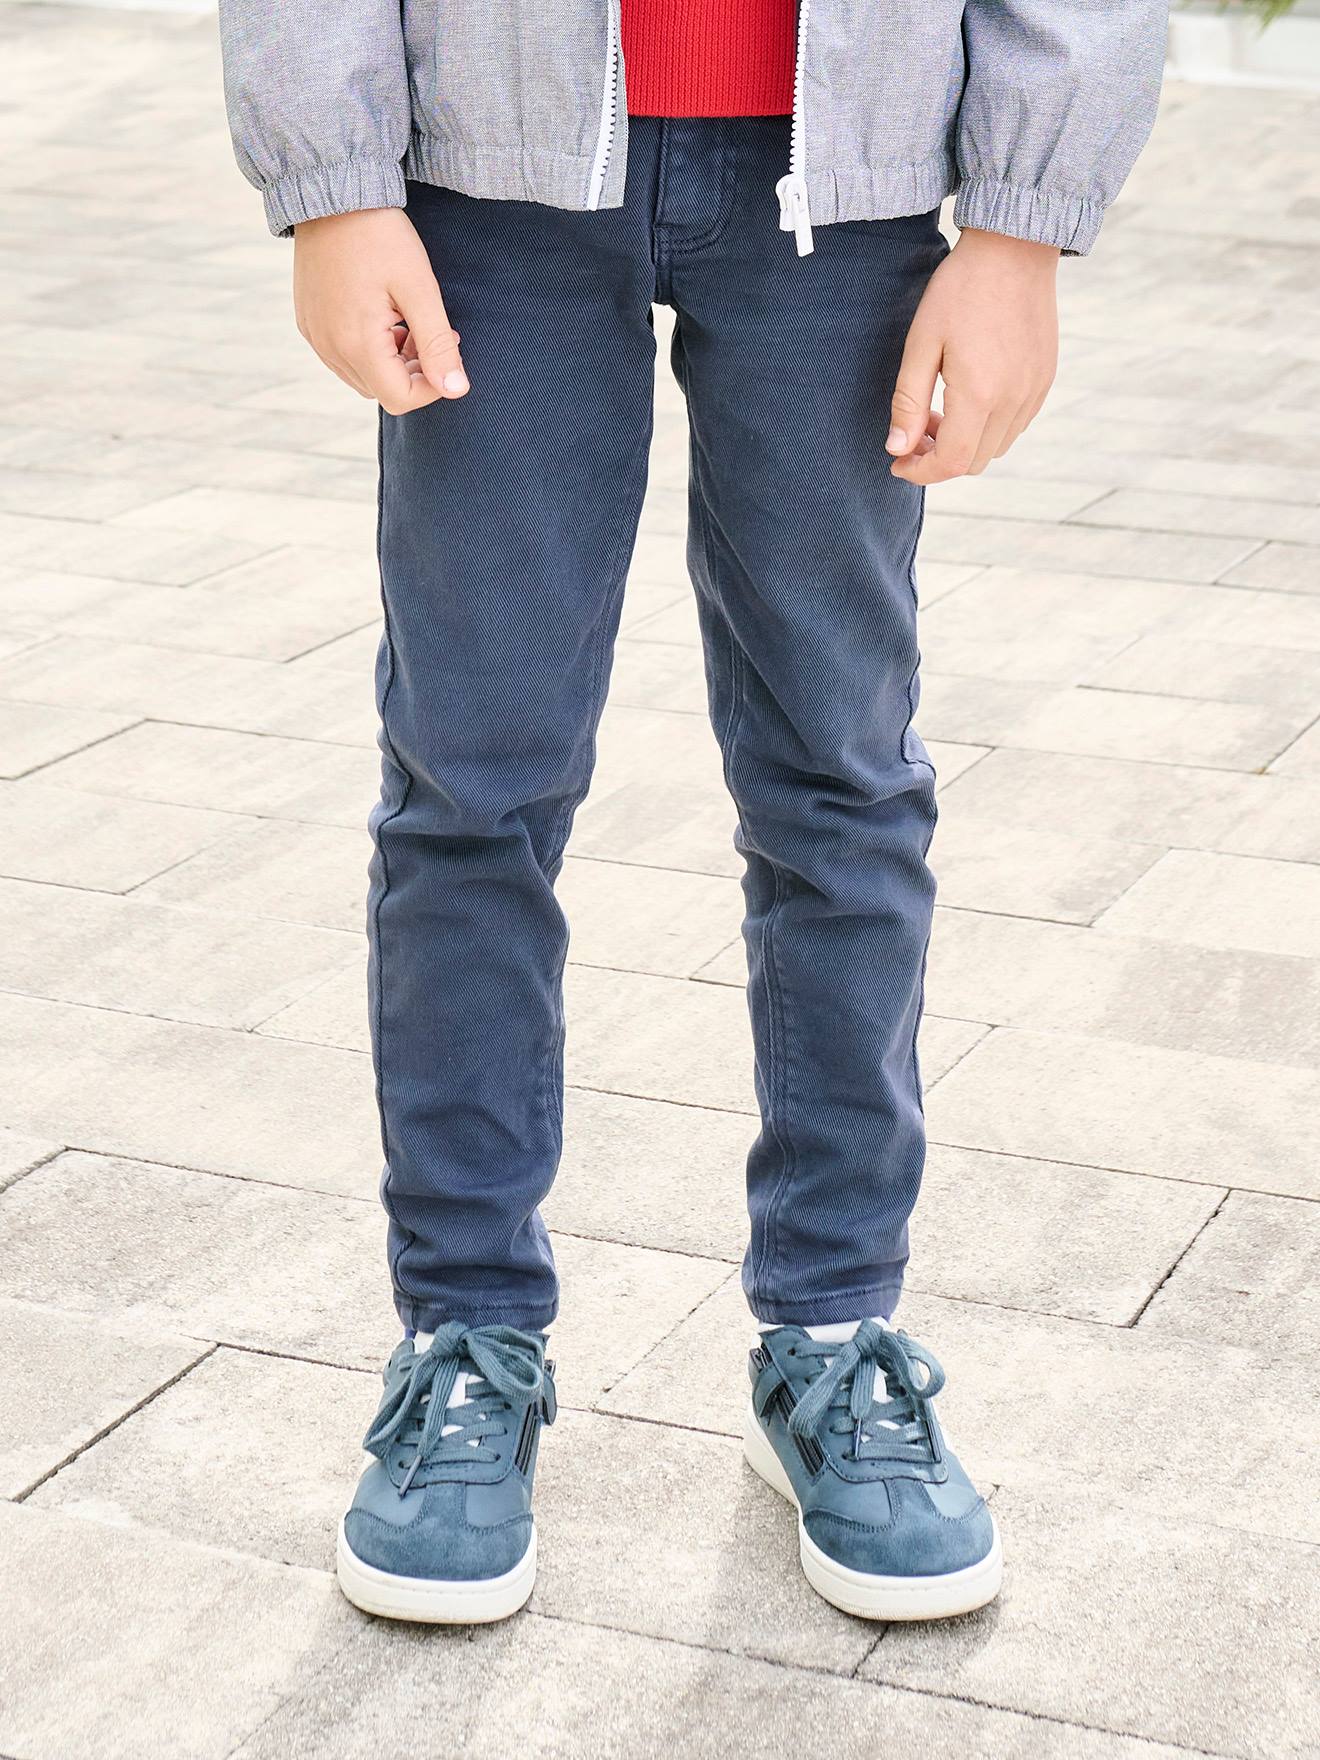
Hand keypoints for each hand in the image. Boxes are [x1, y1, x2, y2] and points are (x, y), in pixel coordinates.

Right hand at [292, 208, 468, 414]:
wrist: (331, 194)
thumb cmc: (380, 236)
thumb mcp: (419, 289)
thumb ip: (438, 345)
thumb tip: (457, 391)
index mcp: (356, 344)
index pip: (401, 399)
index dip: (432, 387)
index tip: (449, 351)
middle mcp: (329, 348)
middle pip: (382, 391)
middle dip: (414, 372)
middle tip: (431, 330)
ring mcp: (315, 336)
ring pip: (363, 377)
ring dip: (392, 362)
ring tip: (407, 320)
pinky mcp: (308, 323)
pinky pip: (343, 356)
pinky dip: (369, 348)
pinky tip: (382, 314)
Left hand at [887, 229, 1058, 482]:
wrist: (1013, 248)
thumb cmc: (960, 290)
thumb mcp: (921, 344)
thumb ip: (908, 403)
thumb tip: (897, 449)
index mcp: (979, 395)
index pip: (950, 462)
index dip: (920, 472)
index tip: (897, 463)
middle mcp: (1013, 401)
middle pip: (972, 462)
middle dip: (938, 459)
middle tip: (915, 431)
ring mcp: (1034, 391)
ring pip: (995, 447)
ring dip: (964, 443)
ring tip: (940, 411)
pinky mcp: (1044, 379)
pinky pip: (1015, 425)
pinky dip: (988, 427)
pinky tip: (970, 398)